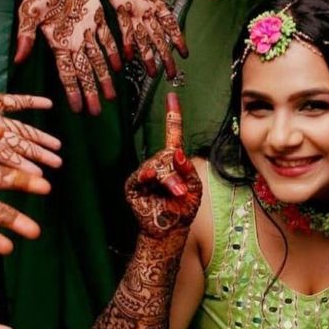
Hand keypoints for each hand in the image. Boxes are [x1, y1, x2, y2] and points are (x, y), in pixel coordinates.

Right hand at [15, 0, 120, 115]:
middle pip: (84, 73)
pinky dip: (114, 52)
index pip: (67, 73)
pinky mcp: (98, 17)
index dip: (73, 92)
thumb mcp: (28, 12)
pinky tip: (119, 67)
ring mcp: (86, 31)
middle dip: (90, 92)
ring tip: (111, 97)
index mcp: (57, 43)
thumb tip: (18, 60)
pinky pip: (108, 39)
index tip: (77, 109)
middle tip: (97, 112)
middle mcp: (73, 42)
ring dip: (104, 78)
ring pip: (98, 60)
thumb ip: (26, 36)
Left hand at [76, 0, 188, 77]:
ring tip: (152, 73)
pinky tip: (129, 56)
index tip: (184, 54)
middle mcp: (144, 7)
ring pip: (142, 37)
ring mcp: (131, 7)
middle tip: (171, 75)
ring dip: (147, 56)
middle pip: (158, 37)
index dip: (177, 39)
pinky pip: (124, 26)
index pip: (169, 24)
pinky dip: (127, 41)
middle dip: (165, 56)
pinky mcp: (118, 3)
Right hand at [125, 93, 200, 237]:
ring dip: (168, 180)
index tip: (172, 97)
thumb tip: (178, 152)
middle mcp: (157, 165)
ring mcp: (144, 175)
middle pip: (166, 155)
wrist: (170, 231)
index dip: (172, 116)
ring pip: (155, 166)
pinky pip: (139, 176)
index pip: (172, 134)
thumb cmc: (183, 210)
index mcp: (173, 162)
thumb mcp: (194, 188)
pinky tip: (151, 181)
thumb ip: (188, 170)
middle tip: (182, 191)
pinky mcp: (133, 186)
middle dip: (176, 172)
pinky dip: (148, 177)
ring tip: (176, 193)